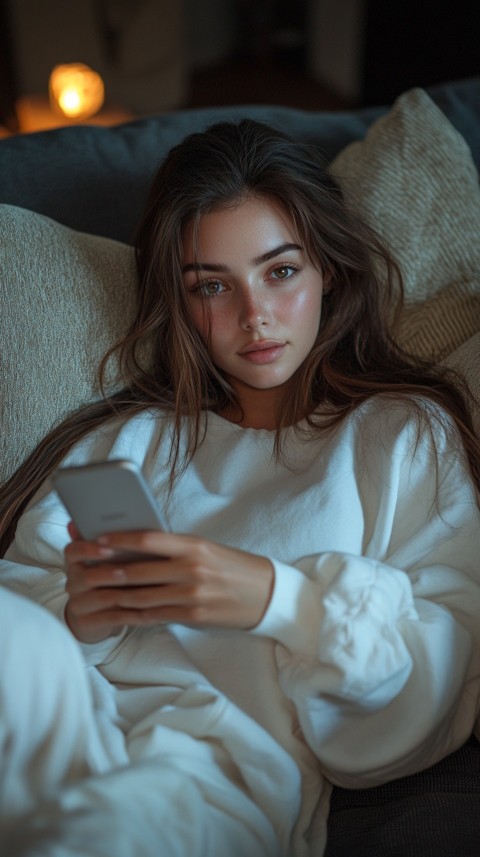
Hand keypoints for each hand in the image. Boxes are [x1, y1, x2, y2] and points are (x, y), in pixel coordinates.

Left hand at [63, 523, 273, 643]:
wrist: (266, 594)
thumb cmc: (235, 567)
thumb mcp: (208, 548)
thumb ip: (177, 548)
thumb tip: (140, 548)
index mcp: (195, 546)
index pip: (149, 539)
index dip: (120, 539)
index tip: (99, 539)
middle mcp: (191, 569)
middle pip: (139, 570)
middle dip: (109, 571)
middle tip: (88, 569)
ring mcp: (191, 595)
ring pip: (142, 595)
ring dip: (117, 594)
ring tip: (98, 591)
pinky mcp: (193, 616)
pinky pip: (156, 614)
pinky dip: (136, 612)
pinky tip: (122, 610)